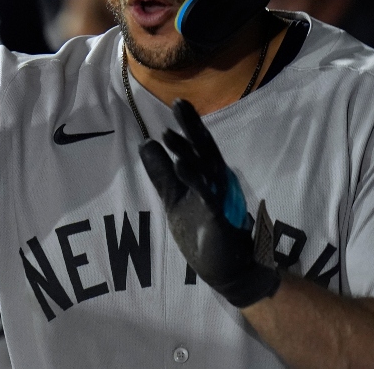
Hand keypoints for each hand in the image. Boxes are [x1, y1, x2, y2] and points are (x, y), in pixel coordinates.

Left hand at [139, 98, 278, 306]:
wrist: (227, 270)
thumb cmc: (203, 231)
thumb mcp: (175, 198)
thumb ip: (162, 173)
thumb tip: (146, 143)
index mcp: (208, 176)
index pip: (198, 146)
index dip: (189, 125)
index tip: (177, 103)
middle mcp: (217, 183)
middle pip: (205, 150)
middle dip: (192, 127)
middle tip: (179, 104)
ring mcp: (219, 200)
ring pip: (205, 170)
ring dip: (188, 152)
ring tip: (169, 134)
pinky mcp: (218, 218)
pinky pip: (206, 197)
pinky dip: (194, 181)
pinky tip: (181, 167)